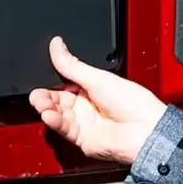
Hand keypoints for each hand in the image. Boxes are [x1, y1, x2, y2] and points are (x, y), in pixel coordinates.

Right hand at [29, 36, 166, 165]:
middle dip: (44, 95)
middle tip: (37, 94)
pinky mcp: (82, 139)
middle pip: (56, 99)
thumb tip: (56, 44)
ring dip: (46, 108)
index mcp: (92, 87)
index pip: (63, 82)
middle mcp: (85, 105)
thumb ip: (72, 65)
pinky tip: (49, 115)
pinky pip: (62, 128)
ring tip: (41, 103)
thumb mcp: (98, 77)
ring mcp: (83, 123)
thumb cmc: (134, 103)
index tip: (40, 74)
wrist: (146, 131)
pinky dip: (53, 121)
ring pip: (56, 114)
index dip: (50, 80)